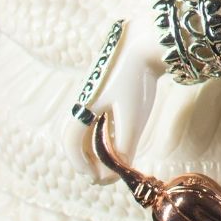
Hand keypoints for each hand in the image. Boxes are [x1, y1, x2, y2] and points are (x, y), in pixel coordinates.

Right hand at [63, 15, 163, 182]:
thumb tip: (119, 170)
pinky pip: (101, 112)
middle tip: (104, 174)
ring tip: (114, 158)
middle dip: (87, 157)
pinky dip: (106, 129)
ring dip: (97, 144)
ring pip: (89, 124)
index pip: (72, 142)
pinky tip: (122, 134)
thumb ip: (124, 147)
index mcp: (84, 106)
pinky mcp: (109, 83)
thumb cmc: (139, 81)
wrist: (149, 42)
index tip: (96, 179)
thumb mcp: (133, 118)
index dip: (80, 164)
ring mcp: (96, 89)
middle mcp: (85, 97)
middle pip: (76, 134)